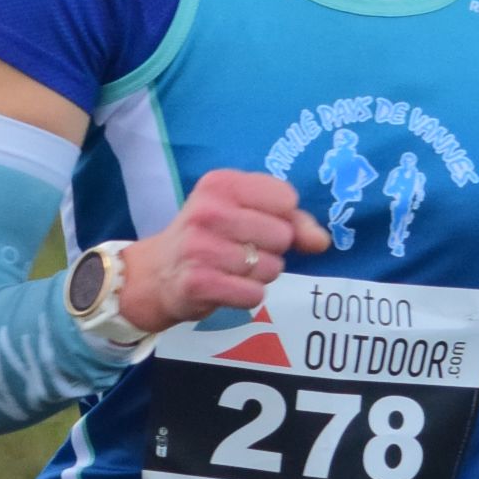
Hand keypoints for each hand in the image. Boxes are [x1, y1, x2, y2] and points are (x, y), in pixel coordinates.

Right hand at [118, 168, 327, 333]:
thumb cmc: (211, 238)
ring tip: (231, 268)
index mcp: (221, 182)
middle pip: (282, 236)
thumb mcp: (245, 213)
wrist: (157, 273)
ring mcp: (200, 247)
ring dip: (259, 275)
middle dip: (271, 250)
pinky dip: (247, 296)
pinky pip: (254, 294)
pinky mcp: (198, 282)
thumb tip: (321, 241)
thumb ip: (292, 221)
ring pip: (271, 268)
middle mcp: (208, 210)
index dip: (282, 218)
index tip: (257, 223)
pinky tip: (226, 287)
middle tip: (241, 250)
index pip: (286, 200)